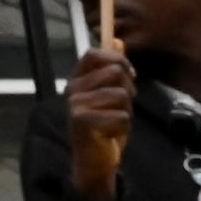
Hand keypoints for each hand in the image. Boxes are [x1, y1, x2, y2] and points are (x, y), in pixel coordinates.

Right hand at [64, 49, 134, 199]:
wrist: (95, 160)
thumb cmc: (104, 125)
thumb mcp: (112, 93)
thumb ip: (114, 67)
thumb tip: (117, 39)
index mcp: (78, 78)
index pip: (94, 53)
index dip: (117, 60)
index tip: (128, 75)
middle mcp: (72, 88)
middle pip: (115, 72)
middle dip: (128, 89)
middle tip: (122, 105)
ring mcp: (75, 104)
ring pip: (121, 94)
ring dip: (126, 110)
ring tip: (114, 121)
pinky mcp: (82, 121)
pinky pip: (121, 115)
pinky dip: (123, 127)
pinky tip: (111, 133)